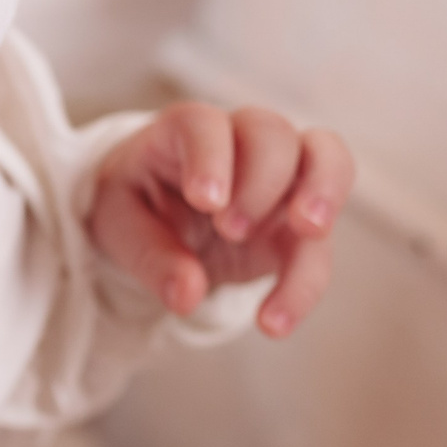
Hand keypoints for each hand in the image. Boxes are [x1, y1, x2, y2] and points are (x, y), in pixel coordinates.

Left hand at [88, 103, 354, 338]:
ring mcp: (281, 175)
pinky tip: (274, 322)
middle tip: (229, 230)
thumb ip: (151, 257)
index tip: (206, 201)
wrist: (159, 219)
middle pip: (273, 133)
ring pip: (326, 159)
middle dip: (261, 180)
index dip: (210, 157)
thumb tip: (186, 296)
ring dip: (323, 193)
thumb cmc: (137, 203)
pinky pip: (320, 243)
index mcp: (184, 131)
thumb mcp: (120, 227)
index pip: (204, 124)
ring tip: (308, 232)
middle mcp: (240, 141)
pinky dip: (306, 281)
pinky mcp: (299, 222)